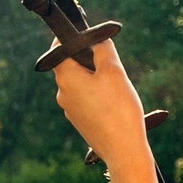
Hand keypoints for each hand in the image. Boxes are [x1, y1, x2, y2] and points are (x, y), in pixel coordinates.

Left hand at [52, 40, 154, 173]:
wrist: (123, 150)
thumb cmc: (118, 109)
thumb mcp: (114, 71)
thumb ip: (103, 49)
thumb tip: (97, 40)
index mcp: (66, 78)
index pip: (59, 49)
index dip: (71, 37)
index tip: (85, 32)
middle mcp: (63, 94)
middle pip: (72, 65)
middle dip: (90, 59)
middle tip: (111, 62)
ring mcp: (70, 110)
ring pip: (82, 83)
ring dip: (96, 78)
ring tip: (118, 87)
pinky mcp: (81, 122)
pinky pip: (87, 100)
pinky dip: (99, 95)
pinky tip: (116, 102)